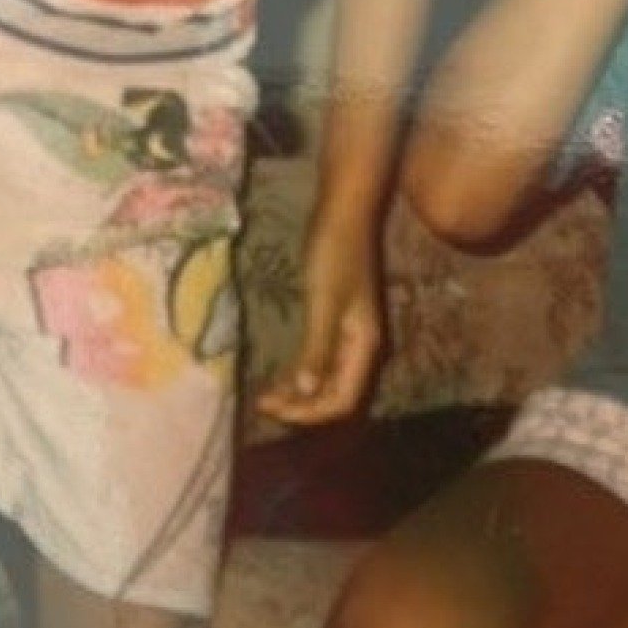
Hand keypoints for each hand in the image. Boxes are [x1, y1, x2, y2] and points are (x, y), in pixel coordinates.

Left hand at [255, 219, 383, 424]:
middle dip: (301, 407)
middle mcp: (363, 348)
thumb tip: (305, 391)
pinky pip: (322, 363)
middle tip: (262, 404)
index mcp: (365, 346)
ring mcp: (352, 337)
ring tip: (265, 396)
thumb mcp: (323, 302)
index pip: (341, 400)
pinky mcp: (339, 325)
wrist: (344, 214)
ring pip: (327, 381)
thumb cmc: (335, 254)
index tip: (272, 408)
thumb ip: (317, 348)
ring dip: (299, 394)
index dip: (308, 413)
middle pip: (335, 396)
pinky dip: (301, 374)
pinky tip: (279, 376)